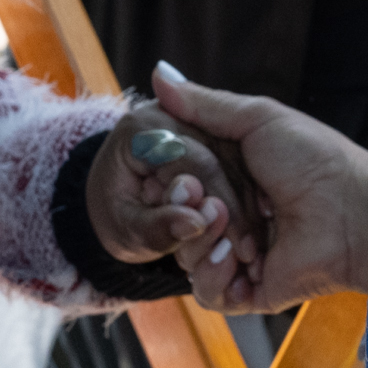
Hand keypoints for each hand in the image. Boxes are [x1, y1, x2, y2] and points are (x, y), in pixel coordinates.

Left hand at [87, 102, 258, 290]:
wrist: (109, 202)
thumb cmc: (114, 217)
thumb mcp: (126, 230)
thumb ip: (157, 227)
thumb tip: (196, 224)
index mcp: (144, 129)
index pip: (196, 162)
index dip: (221, 204)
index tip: (240, 246)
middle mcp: (172, 115)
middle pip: (223, 158)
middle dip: (240, 209)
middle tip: (254, 251)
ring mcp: (194, 121)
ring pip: (238, 161)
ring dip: (251, 207)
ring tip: (256, 247)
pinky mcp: (211, 134)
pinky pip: (240, 164)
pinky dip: (248, 200)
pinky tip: (258, 231)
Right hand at [149, 61, 367, 311]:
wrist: (356, 211)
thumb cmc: (316, 159)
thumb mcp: (257, 119)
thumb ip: (204, 104)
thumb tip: (158, 72)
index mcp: (225, 176)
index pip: (171, 181)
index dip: (165, 177)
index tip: (171, 169)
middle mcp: (227, 216)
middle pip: (172, 219)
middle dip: (181, 207)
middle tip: (199, 195)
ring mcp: (236, 256)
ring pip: (184, 255)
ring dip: (201, 238)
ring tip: (232, 224)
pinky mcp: (247, 291)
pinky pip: (207, 292)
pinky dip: (214, 273)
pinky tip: (238, 256)